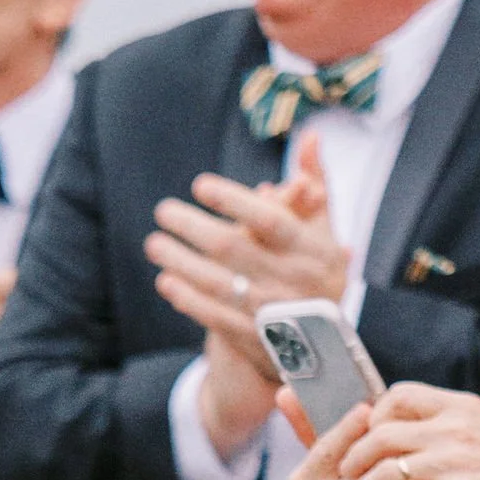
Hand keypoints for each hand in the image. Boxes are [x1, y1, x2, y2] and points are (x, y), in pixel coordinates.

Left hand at [146, 134, 349, 454]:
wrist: (324, 345)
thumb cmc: (318, 271)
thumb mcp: (325, 230)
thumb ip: (315, 182)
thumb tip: (308, 135)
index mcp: (313, 249)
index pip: (269, 218)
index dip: (233, 200)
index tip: (199, 185)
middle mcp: (293, 280)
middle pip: (233, 248)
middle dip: (192, 227)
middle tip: (163, 210)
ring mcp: (271, 313)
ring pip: (216, 283)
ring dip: (179, 261)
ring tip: (154, 244)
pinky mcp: (253, 338)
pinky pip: (212, 316)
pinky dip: (187, 298)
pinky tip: (165, 280)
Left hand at [336, 382, 479, 479]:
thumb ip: (445, 424)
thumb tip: (400, 425)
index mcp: (461, 407)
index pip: (399, 396)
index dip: (373, 418)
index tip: (366, 440)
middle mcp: (456, 428)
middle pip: (381, 435)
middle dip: (354, 459)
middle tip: (345, 477)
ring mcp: (458, 461)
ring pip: (385, 472)